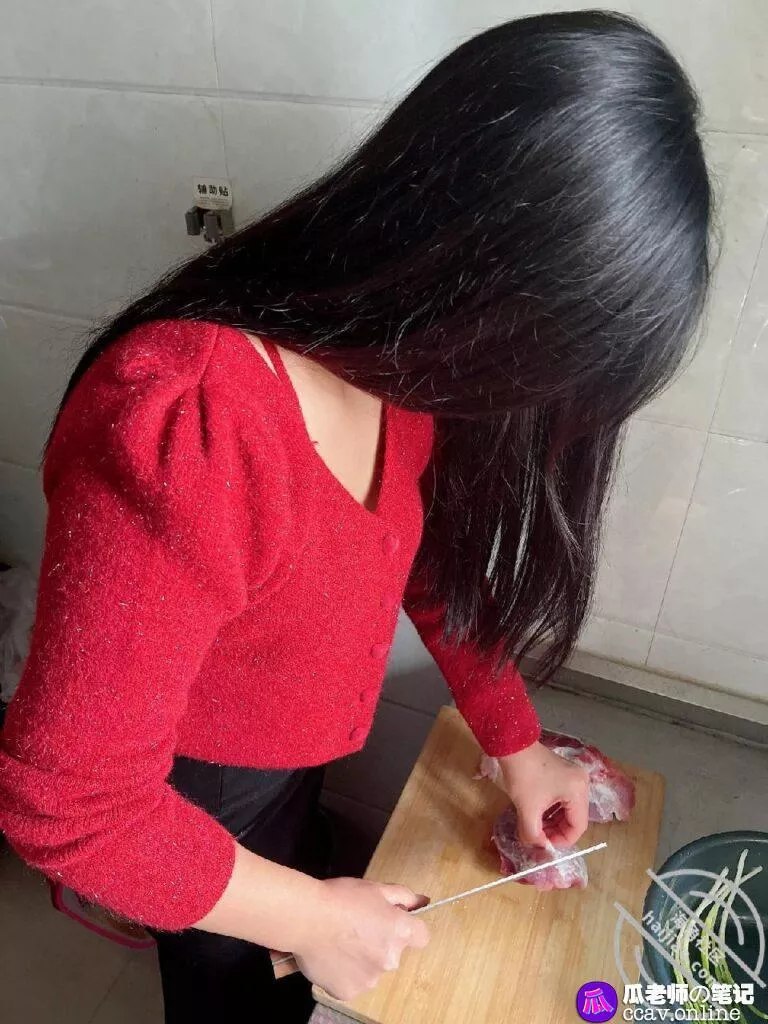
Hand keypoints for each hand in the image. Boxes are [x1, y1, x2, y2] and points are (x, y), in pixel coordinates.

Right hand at [293, 877, 429, 1001]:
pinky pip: (352, 982)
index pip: (421, 936)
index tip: (392, 923)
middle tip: (357, 928)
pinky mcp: (349, 992)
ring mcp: (370, 979)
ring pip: (372, 970)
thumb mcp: (375, 888)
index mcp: (400, 932)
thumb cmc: (341, 898)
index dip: (408, 928)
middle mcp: (391, 960)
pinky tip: (332, 957)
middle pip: (393, 953)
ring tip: (340, 943)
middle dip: (380, 942)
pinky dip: (344, 973)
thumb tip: (422, 901)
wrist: (305, 918)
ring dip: (362, 960)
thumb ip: (403, 896)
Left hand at [498, 741, 589, 847]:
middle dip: (556, 831)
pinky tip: (536, 814)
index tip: (544, 846)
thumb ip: (533, 834)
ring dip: (552, 821)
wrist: (512, 744)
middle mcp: (581, 783)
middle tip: (538, 838)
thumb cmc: (523, 776)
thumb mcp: (527, 809)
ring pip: (567, 809)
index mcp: (578, 791)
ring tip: (534, 827)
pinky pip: (562, 799)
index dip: (562, 841)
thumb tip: (537, 847)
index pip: (578, 827)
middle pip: (574, 818)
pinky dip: (550, 809)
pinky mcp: (563, 773)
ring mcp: (573, 777)